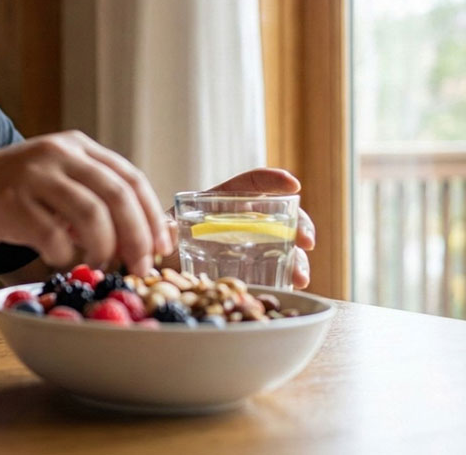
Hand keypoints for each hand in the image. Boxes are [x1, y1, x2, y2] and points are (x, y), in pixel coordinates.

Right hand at [0, 131, 169, 274]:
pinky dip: (61, 254)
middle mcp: (57, 153)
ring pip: (91, 215)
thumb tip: (149, 237)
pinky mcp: (9, 201)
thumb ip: (94, 202)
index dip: (152, 216)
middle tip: (140, 268)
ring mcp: (32, 175)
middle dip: (136, 237)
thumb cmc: (7, 196)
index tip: (162, 247)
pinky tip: (54, 258)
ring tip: (96, 266)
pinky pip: (52, 235)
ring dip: (102, 250)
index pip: (130, 178)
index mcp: (76, 146)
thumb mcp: (55, 185)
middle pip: (117, 195)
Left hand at [165, 167, 315, 288]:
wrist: (160, 270)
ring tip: (301, 277)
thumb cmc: (161, 241)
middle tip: (306, 242)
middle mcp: (242, 220)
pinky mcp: (254, 269)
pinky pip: (278, 269)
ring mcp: (251, 245)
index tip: (293, 185)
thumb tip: (170, 228)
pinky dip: (289, 277)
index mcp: (222, 201)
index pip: (251, 183)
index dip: (273, 180)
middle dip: (299, 224)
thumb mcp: (162, 232)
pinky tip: (295, 286)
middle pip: (279, 215)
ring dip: (299, 259)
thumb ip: (166, 228)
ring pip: (284, 245)